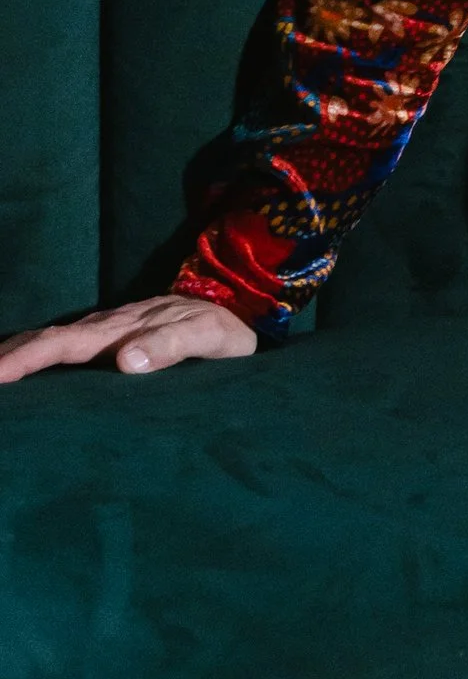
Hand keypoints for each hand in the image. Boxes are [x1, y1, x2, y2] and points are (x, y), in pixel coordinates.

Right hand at [0, 296, 257, 385]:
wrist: (235, 310)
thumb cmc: (222, 329)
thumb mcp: (208, 337)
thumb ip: (170, 346)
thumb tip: (124, 362)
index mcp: (122, 329)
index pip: (62, 344)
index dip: (26, 359)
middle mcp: (106, 328)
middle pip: (44, 341)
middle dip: (6, 358)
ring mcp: (105, 332)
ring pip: (49, 342)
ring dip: (13, 356)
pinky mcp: (108, 340)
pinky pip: (62, 347)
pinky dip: (32, 355)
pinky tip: (17, 368)